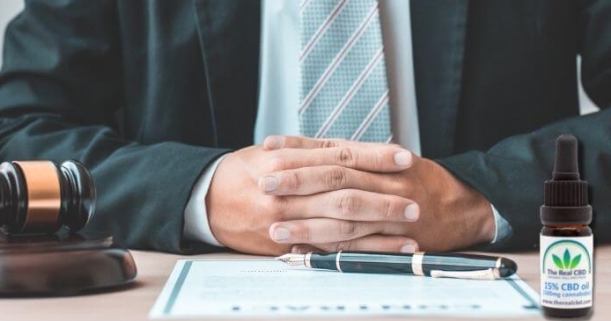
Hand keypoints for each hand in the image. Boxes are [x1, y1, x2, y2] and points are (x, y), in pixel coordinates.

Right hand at [206, 140, 420, 255]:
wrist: (206, 202)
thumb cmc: (243, 173)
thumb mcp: (271, 152)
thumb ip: (310, 150)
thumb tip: (352, 149)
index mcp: (287, 161)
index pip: (339, 156)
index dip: (374, 157)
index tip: (404, 157)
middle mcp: (288, 190)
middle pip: (345, 192)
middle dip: (383, 197)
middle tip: (415, 201)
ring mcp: (287, 219)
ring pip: (340, 225)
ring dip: (379, 229)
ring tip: (410, 230)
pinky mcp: (286, 243)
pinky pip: (328, 249)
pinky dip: (360, 250)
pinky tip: (385, 251)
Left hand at [262, 136, 495, 252]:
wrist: (467, 205)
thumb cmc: (422, 181)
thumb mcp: (390, 160)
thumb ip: (354, 157)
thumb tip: (308, 152)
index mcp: (378, 158)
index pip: (332, 149)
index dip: (298, 149)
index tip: (267, 149)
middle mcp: (383, 179)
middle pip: (334, 176)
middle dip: (296, 181)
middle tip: (264, 183)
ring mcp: (391, 209)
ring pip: (343, 213)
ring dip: (306, 222)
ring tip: (274, 226)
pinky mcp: (396, 238)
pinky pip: (359, 244)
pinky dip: (330, 247)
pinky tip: (304, 250)